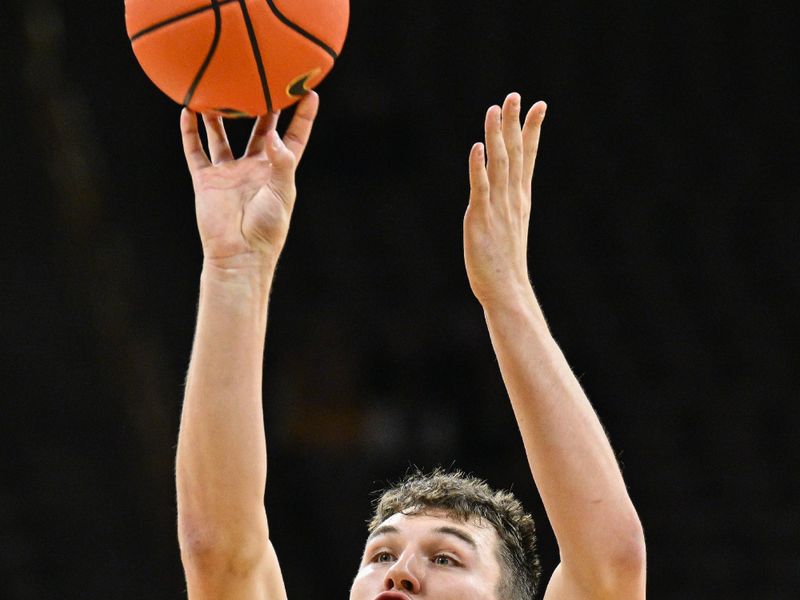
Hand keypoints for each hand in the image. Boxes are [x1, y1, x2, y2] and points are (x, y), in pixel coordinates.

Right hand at [180, 91, 318, 269]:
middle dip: (261, 106)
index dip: (303, 117)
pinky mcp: (207, 179)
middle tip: (261, 78)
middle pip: (259, 129)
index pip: (294, 138)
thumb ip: (280, 163)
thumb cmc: (266, 229)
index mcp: (279, 171)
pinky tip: (187, 111)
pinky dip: (190, 132)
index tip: (309, 92)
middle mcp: (254, 167)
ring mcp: (229, 172)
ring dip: (219, 114)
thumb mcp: (281, 193)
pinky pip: (196, 151)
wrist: (238, 254)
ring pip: (222, 136)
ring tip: (217, 87)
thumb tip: (273, 135)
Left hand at [464, 93, 546, 307]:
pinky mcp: (480, 219)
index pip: (528, 157)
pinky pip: (480, 187)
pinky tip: (478, 147)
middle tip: (515, 95)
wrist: (506, 291)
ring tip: (495, 109)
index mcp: (520, 199)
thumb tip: (503, 197)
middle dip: (514, 123)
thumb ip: (506, 209)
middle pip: (515, 153)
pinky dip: (479, 167)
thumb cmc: (505, 264)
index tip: (539, 105)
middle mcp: (511, 198)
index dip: (532, 130)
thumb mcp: (509, 228)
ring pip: (498, 164)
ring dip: (497, 136)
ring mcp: (497, 207)